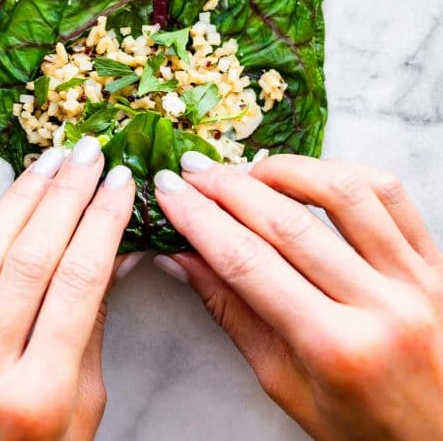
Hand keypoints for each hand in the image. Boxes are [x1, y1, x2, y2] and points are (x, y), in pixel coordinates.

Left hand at [0, 137, 134, 440]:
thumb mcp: (80, 416)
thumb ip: (90, 332)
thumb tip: (117, 251)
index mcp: (41, 397)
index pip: (80, 282)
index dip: (103, 221)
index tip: (119, 181)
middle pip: (32, 260)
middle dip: (66, 196)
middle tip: (86, 153)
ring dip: (16, 201)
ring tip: (45, 163)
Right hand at [153, 154, 442, 440]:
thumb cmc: (364, 426)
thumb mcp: (286, 386)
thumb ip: (233, 314)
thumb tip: (181, 256)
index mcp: (335, 349)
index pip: (249, 264)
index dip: (199, 220)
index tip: (168, 191)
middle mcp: (380, 307)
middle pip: (287, 223)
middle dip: (227, 188)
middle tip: (191, 170)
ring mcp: (415, 278)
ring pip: (342, 192)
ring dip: (284, 169)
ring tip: (248, 170)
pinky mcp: (435, 259)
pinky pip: (389, 192)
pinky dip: (343, 170)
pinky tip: (310, 174)